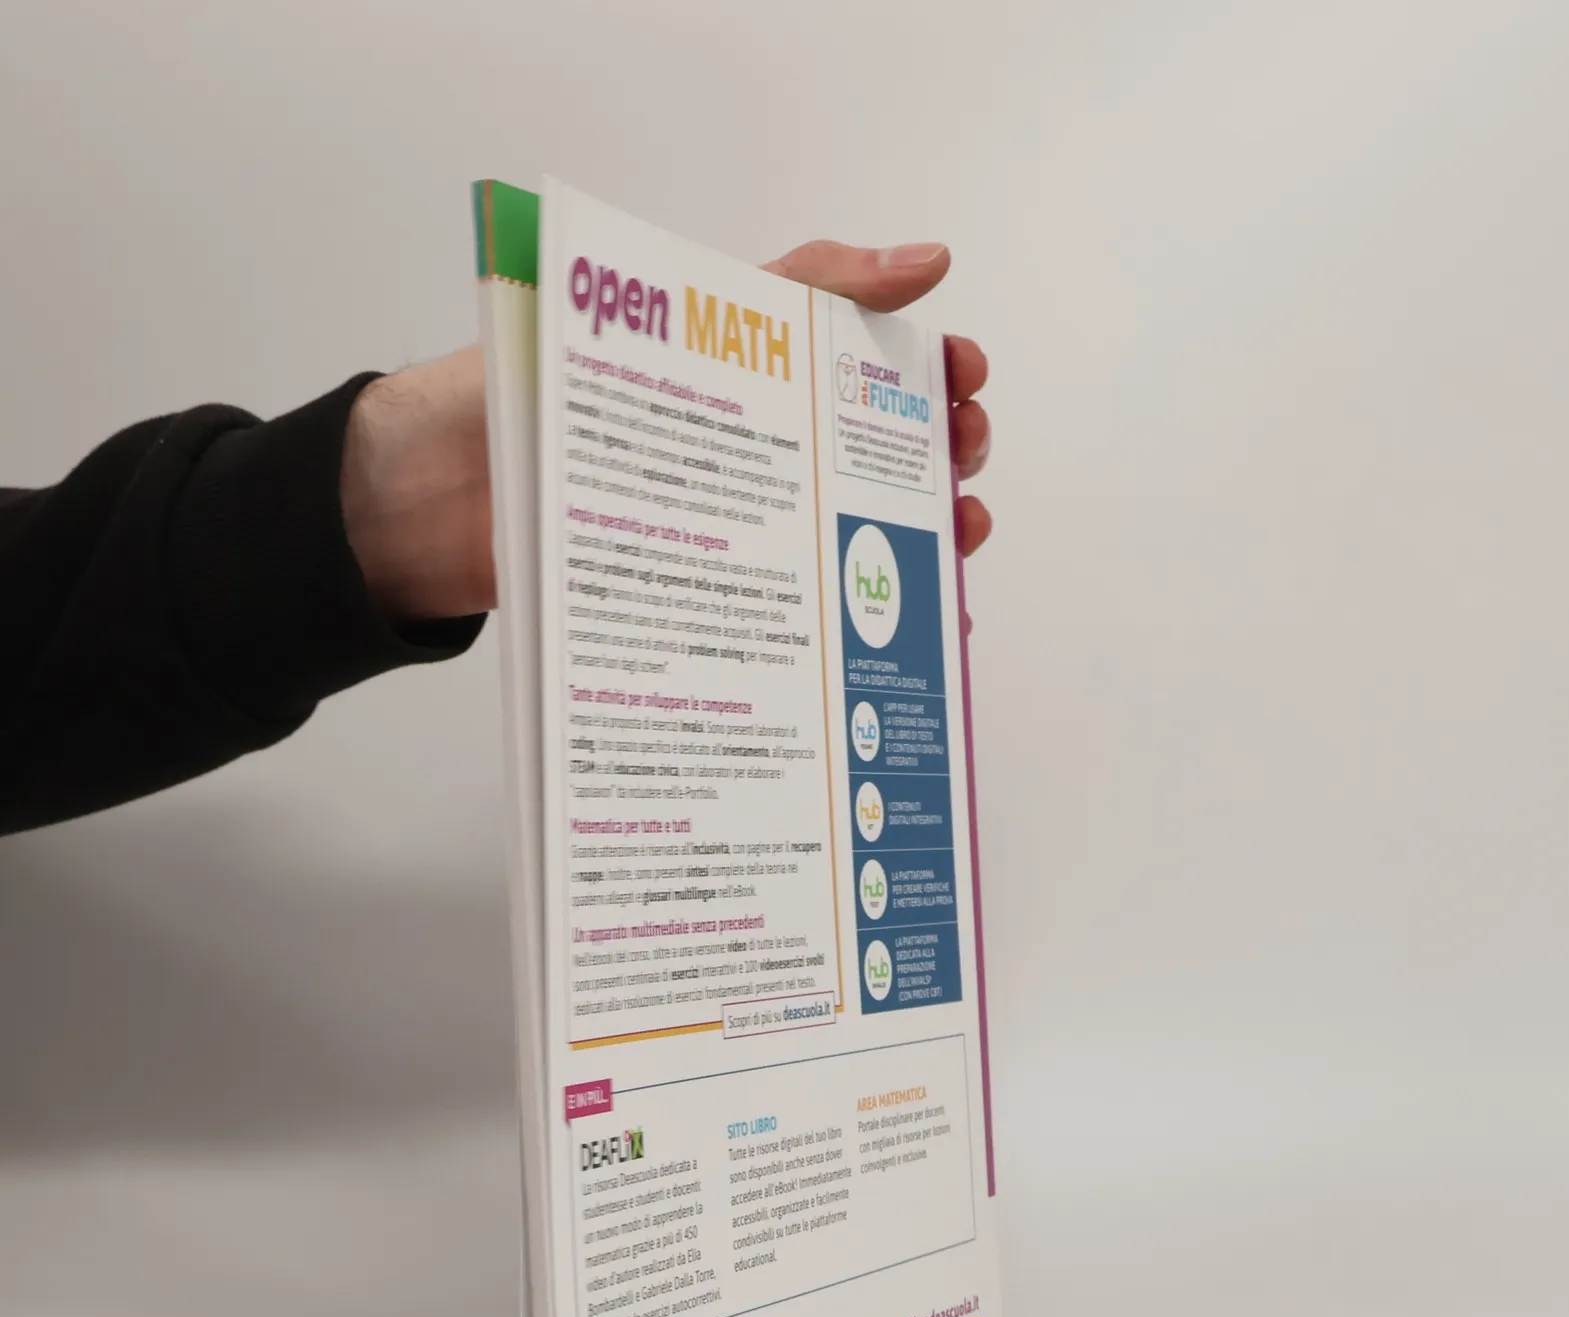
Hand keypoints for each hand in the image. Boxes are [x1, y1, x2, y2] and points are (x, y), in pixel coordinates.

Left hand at [344, 241, 990, 625]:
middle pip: (877, 461)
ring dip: (922, 542)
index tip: (964, 377)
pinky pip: (801, 623)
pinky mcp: (710, 610)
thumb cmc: (531, 389)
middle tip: (963, 455)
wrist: (427, 498)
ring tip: (956, 538)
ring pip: (854, 544)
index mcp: (748, 382)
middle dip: (940, 455)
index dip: (931, 372)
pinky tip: (913, 629)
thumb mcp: (682, 317)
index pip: (867, 369)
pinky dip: (867, 630)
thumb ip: (802, 287)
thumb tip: (924, 257)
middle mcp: (752, 462)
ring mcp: (738, 539)